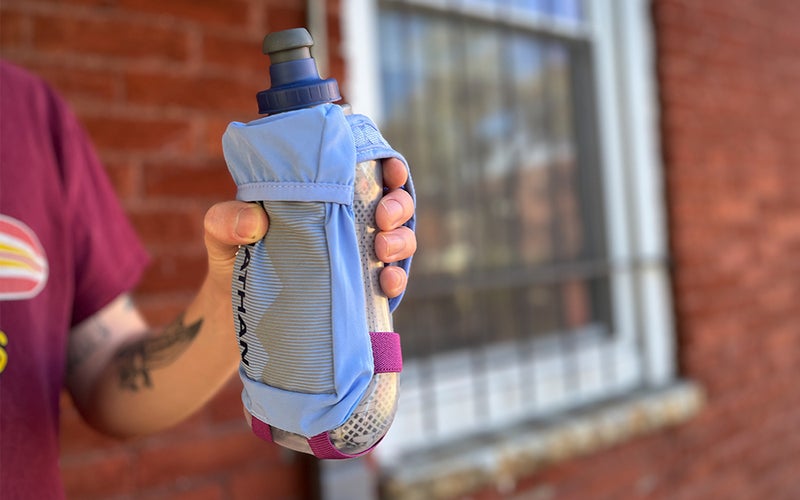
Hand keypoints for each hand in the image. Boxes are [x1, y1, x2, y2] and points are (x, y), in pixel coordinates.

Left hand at [203, 157, 415, 297]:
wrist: (234, 318)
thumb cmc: (231, 262)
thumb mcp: (220, 235)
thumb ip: (225, 220)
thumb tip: (254, 221)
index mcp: (323, 195)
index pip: (366, 170)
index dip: (389, 166)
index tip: (391, 171)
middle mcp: (347, 221)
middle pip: (393, 201)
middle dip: (399, 204)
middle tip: (383, 217)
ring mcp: (357, 256)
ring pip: (401, 237)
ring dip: (402, 240)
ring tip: (382, 251)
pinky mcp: (360, 291)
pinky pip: (392, 281)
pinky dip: (397, 279)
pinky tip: (386, 283)